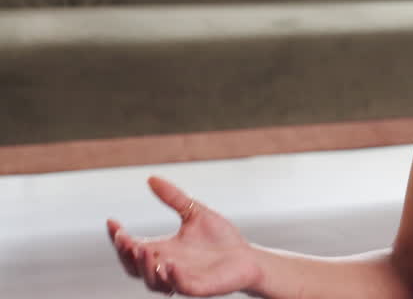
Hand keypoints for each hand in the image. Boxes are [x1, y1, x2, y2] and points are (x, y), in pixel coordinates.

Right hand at [107, 176, 263, 295]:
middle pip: (134, 267)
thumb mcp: (194, 212)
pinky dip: (172, 277)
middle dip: (126, 255)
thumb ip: (173, 198)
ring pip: (152, 282)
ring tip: (143, 250)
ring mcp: (180, 279)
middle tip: (124, 239)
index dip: (118, 238)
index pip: (131, 248)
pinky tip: (168, 265)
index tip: (112, 221)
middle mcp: (166, 267)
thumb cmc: (220, 239)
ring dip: (144, 267)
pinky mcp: (198, 287)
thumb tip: (151, 178)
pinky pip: (180, 286)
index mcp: (162, 250)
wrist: (248, 256)